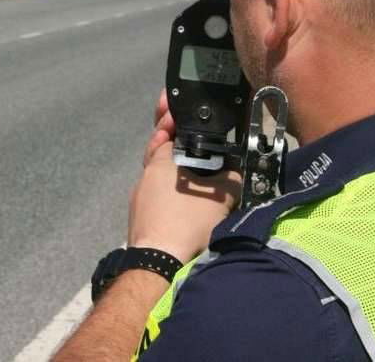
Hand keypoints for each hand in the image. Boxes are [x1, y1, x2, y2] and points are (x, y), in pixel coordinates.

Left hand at [128, 90, 240, 263]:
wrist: (158, 265)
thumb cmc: (187, 221)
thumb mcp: (222, 195)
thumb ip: (231, 177)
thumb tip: (235, 171)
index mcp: (160, 162)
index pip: (165, 132)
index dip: (173, 121)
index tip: (176, 109)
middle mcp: (144, 177)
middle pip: (159, 154)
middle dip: (173, 146)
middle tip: (186, 139)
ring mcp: (138, 201)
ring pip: (157, 179)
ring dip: (173, 175)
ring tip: (192, 177)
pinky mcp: (140, 223)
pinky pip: (156, 201)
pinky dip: (169, 197)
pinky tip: (183, 206)